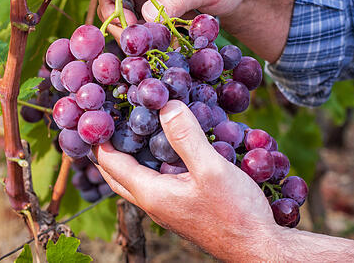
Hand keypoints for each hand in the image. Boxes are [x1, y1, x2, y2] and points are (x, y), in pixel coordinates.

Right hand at [94, 0, 293, 61]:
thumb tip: (147, 16)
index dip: (112, 3)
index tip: (130, 26)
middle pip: (116, 3)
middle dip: (121, 26)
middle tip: (137, 46)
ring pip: (130, 18)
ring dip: (136, 36)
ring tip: (153, 50)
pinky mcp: (162, 13)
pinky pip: (147, 28)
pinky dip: (151, 40)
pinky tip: (165, 48)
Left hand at [94, 100, 282, 261]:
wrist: (258, 247)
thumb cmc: (235, 213)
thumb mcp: (211, 169)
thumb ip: (186, 137)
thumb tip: (166, 105)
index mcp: (150, 194)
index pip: (110, 163)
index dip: (99, 138)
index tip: (96, 112)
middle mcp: (152, 203)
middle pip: (116, 174)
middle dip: (107, 149)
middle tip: (107, 120)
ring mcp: (167, 208)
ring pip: (136, 179)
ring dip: (129, 156)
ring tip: (134, 127)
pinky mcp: (182, 208)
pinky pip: (157, 182)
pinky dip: (152, 163)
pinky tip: (170, 147)